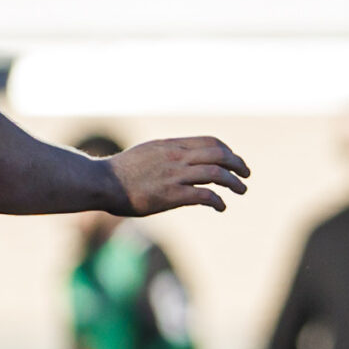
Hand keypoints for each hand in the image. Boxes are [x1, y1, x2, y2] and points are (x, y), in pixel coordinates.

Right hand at [107, 137, 250, 213]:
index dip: (228, 151)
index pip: (210, 142)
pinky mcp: (171, 194)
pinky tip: (221, 207)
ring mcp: (174, 175)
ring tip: (241, 190)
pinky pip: (204, 195)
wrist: (102, 182)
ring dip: (233, 182)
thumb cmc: (122, 171)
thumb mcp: (149, 153)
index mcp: (171, 145)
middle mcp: (176, 157)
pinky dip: (218, 200)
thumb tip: (186, 164)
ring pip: (216, 173)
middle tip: (246, 175)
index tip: (234, 161)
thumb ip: (170, 156)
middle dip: (237, 164)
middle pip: (219, 154)